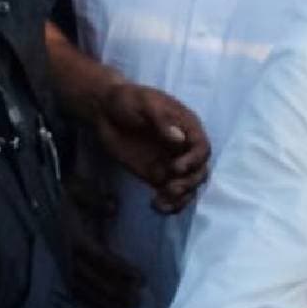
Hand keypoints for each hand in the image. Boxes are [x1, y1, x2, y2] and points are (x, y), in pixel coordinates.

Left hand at [96, 78, 209, 213]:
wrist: (104, 110)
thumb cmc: (127, 100)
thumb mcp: (144, 103)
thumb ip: (162, 120)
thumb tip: (179, 139)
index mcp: (186, 126)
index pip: (202, 148)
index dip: (194, 161)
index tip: (176, 168)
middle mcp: (183, 147)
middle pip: (199, 171)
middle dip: (188, 183)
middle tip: (169, 189)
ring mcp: (171, 162)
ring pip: (188, 186)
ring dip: (180, 198)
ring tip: (159, 202)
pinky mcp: (157, 175)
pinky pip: (170, 193)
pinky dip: (169, 204)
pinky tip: (156, 206)